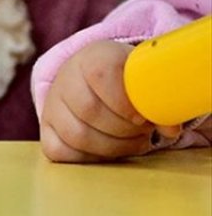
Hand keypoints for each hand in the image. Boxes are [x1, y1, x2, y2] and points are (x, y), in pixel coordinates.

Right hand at [40, 40, 176, 161]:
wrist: (94, 82)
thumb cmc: (127, 82)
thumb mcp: (144, 79)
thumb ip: (159, 98)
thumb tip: (169, 128)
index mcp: (93, 57)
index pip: (101, 74)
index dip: (123, 101)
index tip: (142, 117)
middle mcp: (66, 78)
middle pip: (89, 110)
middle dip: (124, 129)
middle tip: (143, 131)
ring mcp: (52, 106)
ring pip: (76, 135)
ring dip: (112, 147)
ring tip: (132, 141)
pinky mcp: (46, 131)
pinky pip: (60, 152)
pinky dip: (90, 158)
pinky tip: (109, 150)